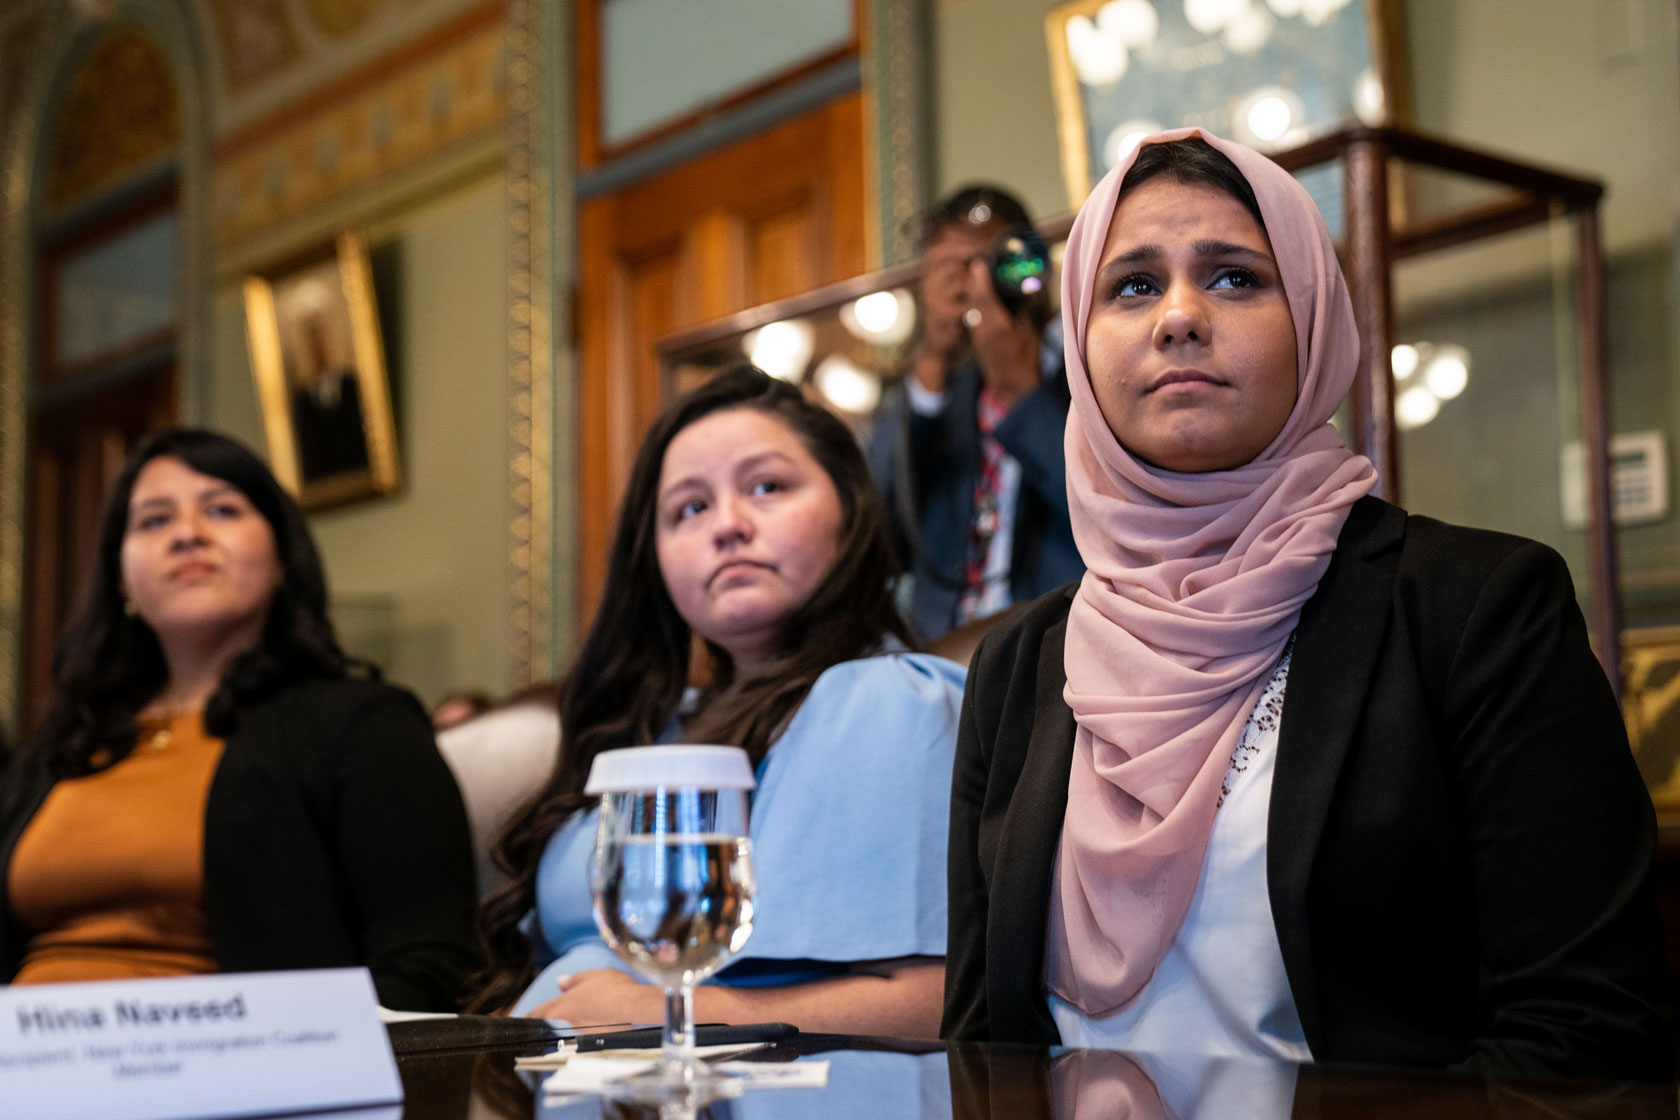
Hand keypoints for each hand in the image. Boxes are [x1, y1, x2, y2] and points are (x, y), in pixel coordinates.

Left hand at [524, 968, 663, 1025]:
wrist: (635, 1006)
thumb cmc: (613, 988)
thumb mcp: (591, 976)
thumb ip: (573, 980)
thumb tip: (560, 982)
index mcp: (562, 1005)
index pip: (538, 1013)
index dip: (530, 1016)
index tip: (524, 1019)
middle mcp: (567, 1022)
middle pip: (552, 1023)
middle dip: (550, 1020)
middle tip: (548, 1019)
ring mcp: (579, 1033)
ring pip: (567, 1029)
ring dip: (568, 1025)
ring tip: (576, 1018)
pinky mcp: (592, 1040)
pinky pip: (581, 1034)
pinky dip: (582, 1030)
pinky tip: (591, 1023)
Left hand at [963, 259, 1042, 408]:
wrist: (1012, 388)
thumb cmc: (1025, 360)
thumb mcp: (1029, 332)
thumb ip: (1026, 309)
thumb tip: (1031, 289)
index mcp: (997, 324)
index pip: (983, 294)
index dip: (979, 276)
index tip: (979, 261)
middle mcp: (982, 327)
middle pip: (974, 297)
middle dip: (975, 280)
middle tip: (980, 264)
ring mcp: (978, 334)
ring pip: (972, 306)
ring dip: (975, 292)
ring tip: (980, 277)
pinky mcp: (977, 340)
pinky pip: (974, 316)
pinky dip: (977, 304)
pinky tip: (983, 299)